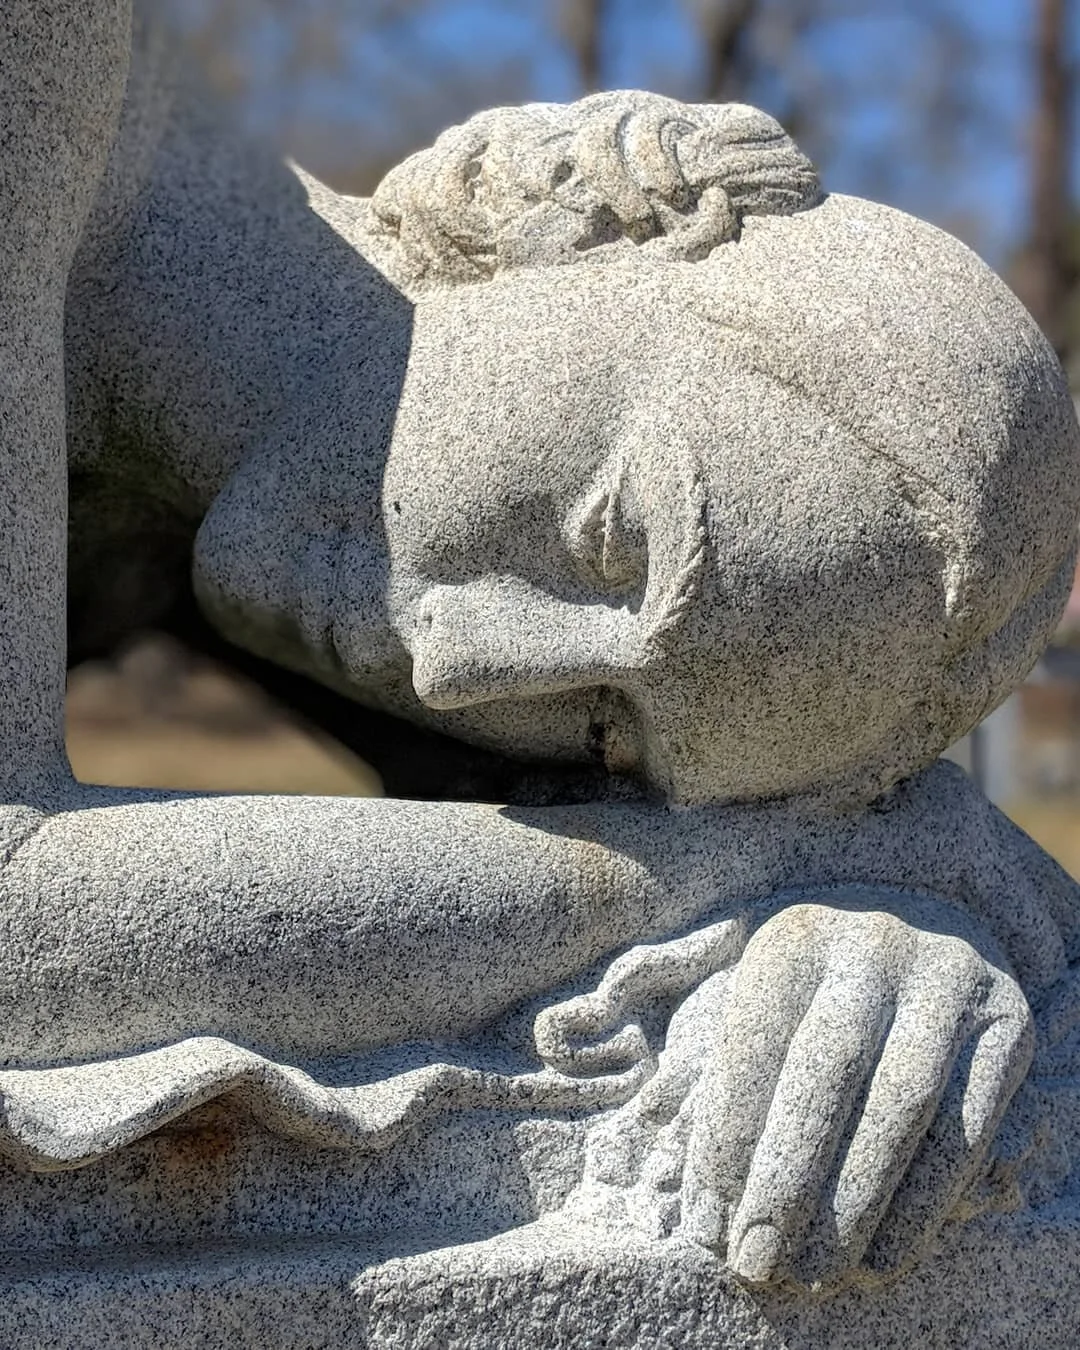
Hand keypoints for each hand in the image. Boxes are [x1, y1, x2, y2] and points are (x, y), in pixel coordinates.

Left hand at [679, 889, 1033, 1287]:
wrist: (926, 922)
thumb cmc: (818, 996)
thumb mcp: (764, 1011)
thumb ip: (724, 1091)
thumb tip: (701, 1212)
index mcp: (795, 940)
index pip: (753, 1045)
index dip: (728, 1141)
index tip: (708, 1225)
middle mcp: (872, 946)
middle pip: (827, 1070)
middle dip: (788, 1178)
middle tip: (758, 1262)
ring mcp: (946, 977)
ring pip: (905, 1102)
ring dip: (861, 1202)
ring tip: (821, 1274)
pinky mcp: (1008, 1020)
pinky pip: (970, 1124)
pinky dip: (929, 1200)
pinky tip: (888, 1255)